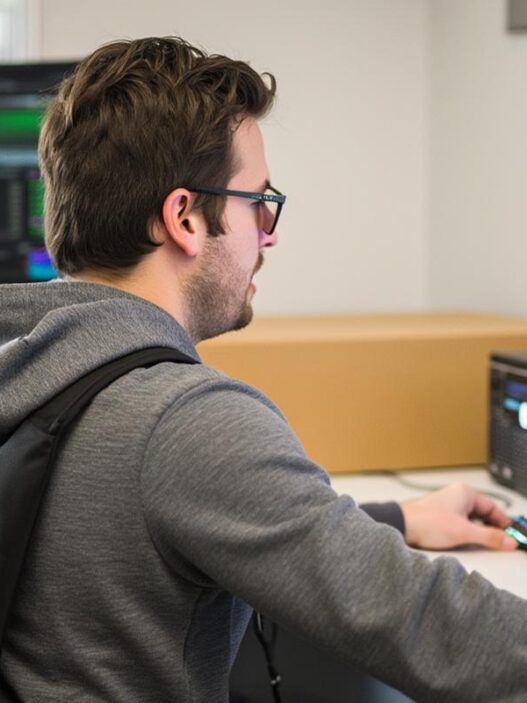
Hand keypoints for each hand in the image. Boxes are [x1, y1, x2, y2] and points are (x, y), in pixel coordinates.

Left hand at [400, 482, 517, 550]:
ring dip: (478, 533)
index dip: (504, 523)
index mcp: (464, 493)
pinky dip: (466, 534)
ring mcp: (448, 506)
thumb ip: (489, 537)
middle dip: (492, 529)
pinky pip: (460, 524)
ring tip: (482, 544)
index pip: (492, 508)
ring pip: (471, 521)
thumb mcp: (463, 532)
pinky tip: (465, 543)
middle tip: (502, 543)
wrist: (400, 526)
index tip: (513, 536)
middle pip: (483, 514)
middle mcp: (456, 497)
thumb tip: (509, 541)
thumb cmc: (426, 522)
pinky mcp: (440, 516)